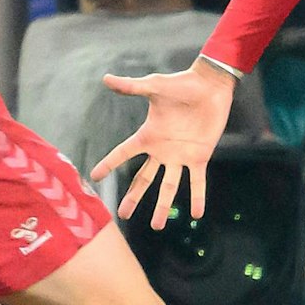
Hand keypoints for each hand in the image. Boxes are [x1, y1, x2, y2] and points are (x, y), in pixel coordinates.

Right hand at [90, 58, 235, 227]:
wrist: (209, 86)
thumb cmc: (181, 84)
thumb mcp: (154, 86)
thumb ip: (131, 87)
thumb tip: (106, 78)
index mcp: (148, 136)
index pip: (123, 153)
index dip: (109, 164)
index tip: (94, 177)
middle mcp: (161, 150)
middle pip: (143, 179)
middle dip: (133, 197)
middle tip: (122, 215)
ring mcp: (180, 156)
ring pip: (168, 187)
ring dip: (162, 206)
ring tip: (156, 226)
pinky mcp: (199, 157)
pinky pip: (197, 182)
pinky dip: (197, 198)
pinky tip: (196, 214)